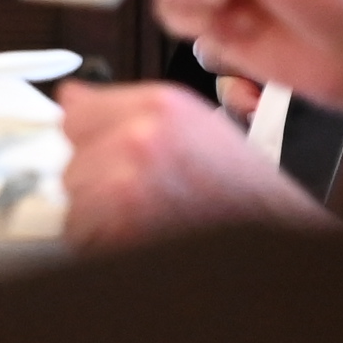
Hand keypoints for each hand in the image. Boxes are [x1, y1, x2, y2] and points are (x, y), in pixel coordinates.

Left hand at [56, 80, 328, 249]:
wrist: (273, 229)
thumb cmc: (240, 186)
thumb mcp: (191, 123)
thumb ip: (125, 107)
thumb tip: (70, 98)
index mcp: (157, 107)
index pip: (74, 115)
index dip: (87, 139)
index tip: (98, 151)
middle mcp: (138, 141)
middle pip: (70, 161)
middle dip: (95, 180)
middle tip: (139, 194)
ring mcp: (125, 187)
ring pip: (72, 201)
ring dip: (96, 215)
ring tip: (143, 216)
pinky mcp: (119, 232)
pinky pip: (81, 237)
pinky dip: (100, 244)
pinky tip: (138, 236)